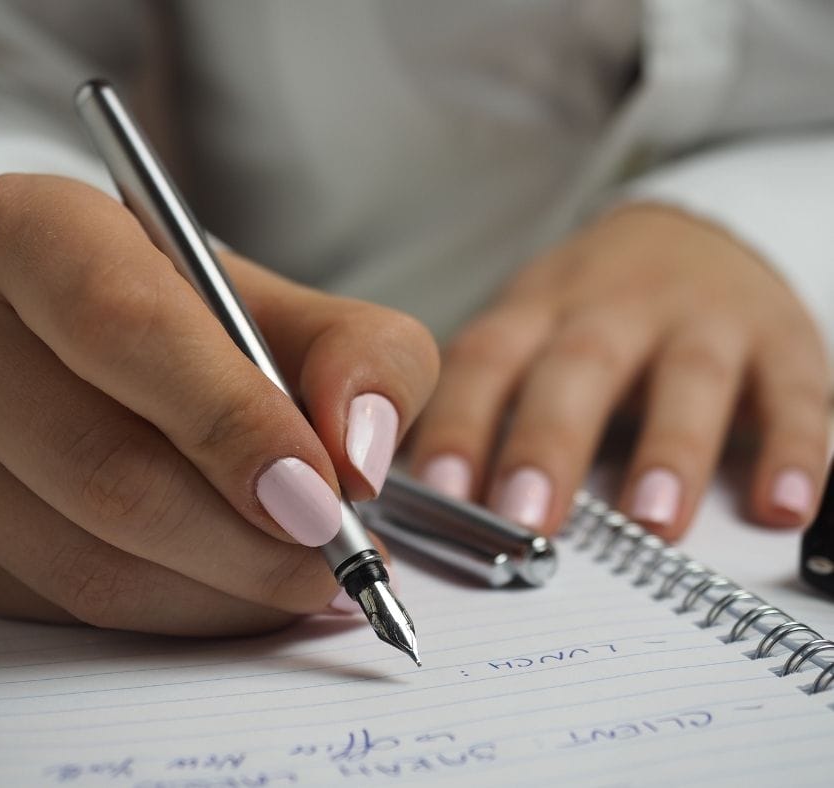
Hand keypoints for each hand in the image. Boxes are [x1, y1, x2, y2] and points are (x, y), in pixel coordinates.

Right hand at [0, 174, 437, 634]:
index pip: (124, 327)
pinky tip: (238, 586)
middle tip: (336, 558)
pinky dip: (182, 613)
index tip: (323, 492)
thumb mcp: (303, 310)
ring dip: (225, 590)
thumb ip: (365, 357)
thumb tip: (358, 456)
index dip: (231, 420)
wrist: (120, 359)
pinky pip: (73, 607)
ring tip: (306, 577)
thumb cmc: (210, 326)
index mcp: (35, 234)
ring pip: (88, 559)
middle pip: (104, 465)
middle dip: (246, 537)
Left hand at [409, 204, 829, 538]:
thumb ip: (490, 402)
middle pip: (580, 366)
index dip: (462, 423)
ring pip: (688, 377)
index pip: (488, 359)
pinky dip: (792, 448)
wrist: (691, 234)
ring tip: (652, 521)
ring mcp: (702, 319)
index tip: (443, 493)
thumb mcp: (530, 329)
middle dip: (552, 441)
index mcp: (541, 308)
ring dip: (670, 449)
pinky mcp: (780, 337)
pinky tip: (780, 505)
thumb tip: (429, 502)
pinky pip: (794, 391)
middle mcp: (617, 306)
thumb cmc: (591, 308)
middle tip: (529, 518)